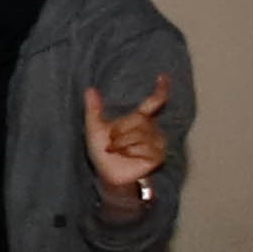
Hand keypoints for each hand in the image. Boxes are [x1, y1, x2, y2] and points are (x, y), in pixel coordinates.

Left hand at [86, 73, 175, 204]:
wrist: (107, 175)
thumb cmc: (103, 152)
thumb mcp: (95, 129)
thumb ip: (94, 110)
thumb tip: (90, 90)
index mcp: (139, 119)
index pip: (154, 102)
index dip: (160, 89)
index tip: (163, 76)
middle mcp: (151, 128)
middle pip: (139, 119)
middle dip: (119, 130)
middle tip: (112, 142)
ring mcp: (157, 142)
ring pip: (140, 134)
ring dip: (122, 143)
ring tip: (117, 150)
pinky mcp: (159, 156)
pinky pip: (145, 148)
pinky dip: (130, 152)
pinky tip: (127, 157)